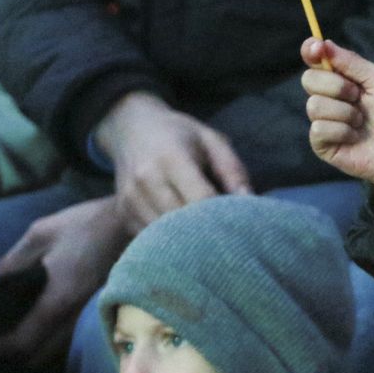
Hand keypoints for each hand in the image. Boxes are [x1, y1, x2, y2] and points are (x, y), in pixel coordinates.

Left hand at [0, 196, 130, 365]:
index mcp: (58, 298)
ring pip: (54, 348)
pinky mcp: (95, 309)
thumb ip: (13, 261)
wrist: (131, 223)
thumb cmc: (85, 225)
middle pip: (39, 355)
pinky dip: (46, 337)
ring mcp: (88, 314)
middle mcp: (74, 315)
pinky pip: (66, 336)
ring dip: (31, 347)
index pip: (23, 340)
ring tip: (9, 334)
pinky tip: (35, 322)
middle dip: (13, 355)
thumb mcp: (40, 234)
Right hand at [93, 91, 251, 230]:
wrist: (130, 128)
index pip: (201, 199)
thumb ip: (233, 170)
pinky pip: (149, 240)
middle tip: (230, 241)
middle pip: (182, 223)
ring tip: (209, 240)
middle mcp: (146, 181)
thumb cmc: (180, 134)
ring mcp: (130, 200)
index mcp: (171, 158)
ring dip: (189, 244)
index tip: (243, 226)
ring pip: (164, 237)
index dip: (223, 216)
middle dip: (208, 235)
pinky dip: (169, 244)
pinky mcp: (122, 214)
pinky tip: (185, 238)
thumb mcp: (212, 141)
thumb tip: (250, 202)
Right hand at [300, 38, 373, 199]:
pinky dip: (341, 131)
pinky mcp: (322, 143)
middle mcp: (328, 96)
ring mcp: (323, 120)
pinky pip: (318, 129)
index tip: (317, 49)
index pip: (314, 58)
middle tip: (358, 96)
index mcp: (341, 78)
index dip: (311, 50)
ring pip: (314, 105)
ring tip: (361, 121)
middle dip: (336, 86)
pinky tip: (354, 137)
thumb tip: (324, 42)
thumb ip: (352, 62)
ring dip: (344, 112)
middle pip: (309, 79)